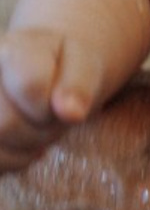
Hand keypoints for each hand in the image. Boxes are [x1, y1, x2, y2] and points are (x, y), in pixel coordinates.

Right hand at [0, 28, 102, 170]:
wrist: (42, 69)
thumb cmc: (64, 66)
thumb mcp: (83, 64)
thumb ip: (80, 85)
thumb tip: (71, 113)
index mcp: (11, 50)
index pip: (32, 88)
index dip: (58, 106)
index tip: (65, 100)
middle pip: (6, 125)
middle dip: (43, 129)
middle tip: (54, 115)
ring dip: (29, 145)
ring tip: (38, 124)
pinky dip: (15, 159)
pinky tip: (23, 139)